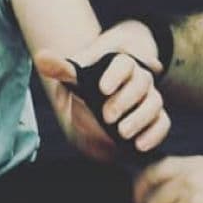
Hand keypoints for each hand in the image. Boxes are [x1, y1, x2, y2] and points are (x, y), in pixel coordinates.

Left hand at [35, 49, 170, 159]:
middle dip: (125, 100)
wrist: (99, 114)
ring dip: (139, 119)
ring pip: (154, 104)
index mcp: (120, 66)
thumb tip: (40, 57)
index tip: (102, 89)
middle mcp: (139, 80)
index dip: (115, 75)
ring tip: (122, 133)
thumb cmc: (89, 92)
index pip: (124, 63)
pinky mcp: (156, 119)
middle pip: (142, 83)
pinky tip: (139, 145)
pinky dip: (154, 134)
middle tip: (107, 116)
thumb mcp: (75, 79)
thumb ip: (62, 69)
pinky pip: (162, 124)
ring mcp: (150, 100)